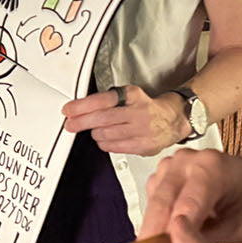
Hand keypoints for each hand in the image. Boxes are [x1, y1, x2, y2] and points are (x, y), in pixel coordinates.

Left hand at [63, 86, 185, 155]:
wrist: (173, 119)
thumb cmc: (146, 107)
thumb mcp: (129, 95)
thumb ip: (107, 101)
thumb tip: (80, 109)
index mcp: (133, 96)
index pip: (103, 100)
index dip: (82, 106)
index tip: (69, 110)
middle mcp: (138, 112)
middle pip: (102, 119)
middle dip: (81, 122)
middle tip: (71, 124)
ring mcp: (142, 130)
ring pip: (106, 134)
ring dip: (95, 132)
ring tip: (96, 129)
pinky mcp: (143, 146)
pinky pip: (114, 147)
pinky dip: (105, 143)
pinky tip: (106, 139)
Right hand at [138, 149, 241, 242]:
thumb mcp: (240, 230)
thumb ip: (207, 240)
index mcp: (212, 167)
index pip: (186, 206)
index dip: (174, 234)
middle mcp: (187, 159)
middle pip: (163, 202)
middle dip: (156, 234)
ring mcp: (173, 163)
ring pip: (153, 200)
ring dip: (154, 227)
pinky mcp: (165, 171)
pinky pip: (153, 198)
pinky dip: (156, 218)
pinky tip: (165, 233)